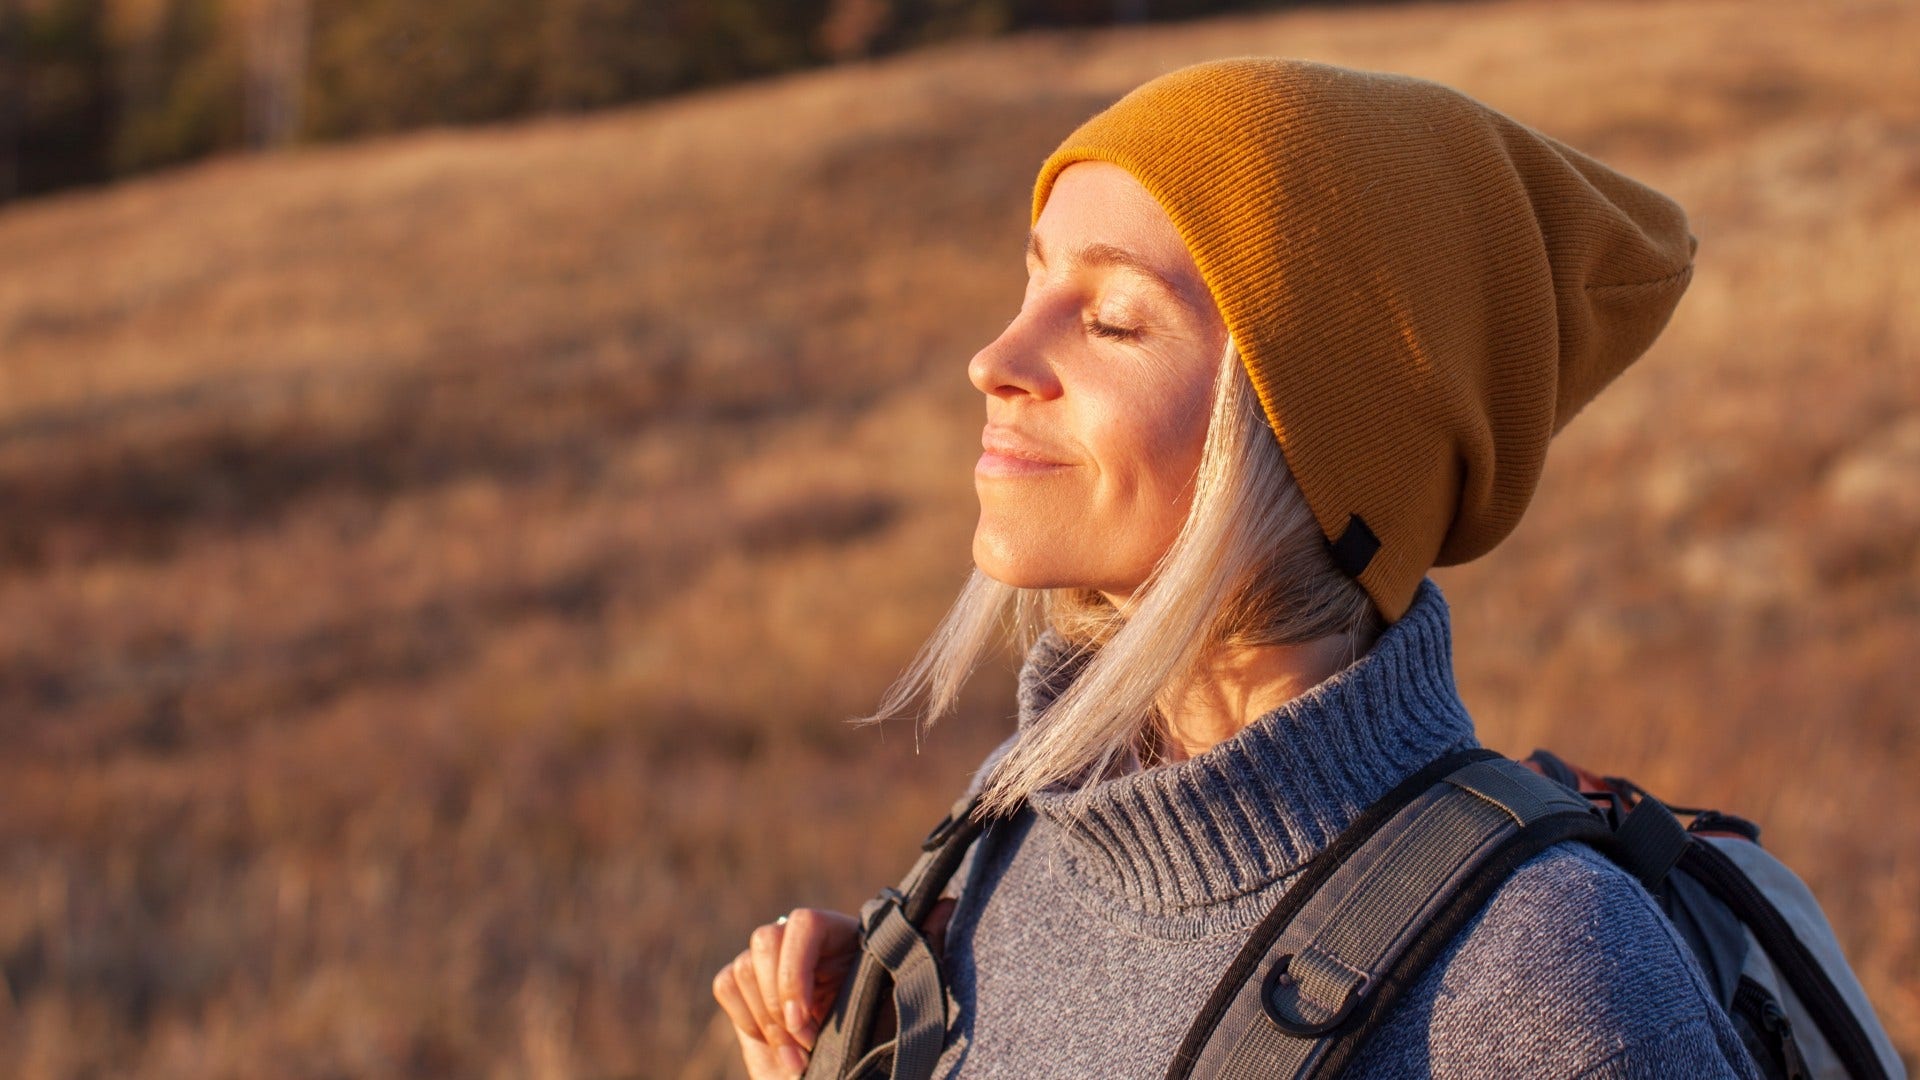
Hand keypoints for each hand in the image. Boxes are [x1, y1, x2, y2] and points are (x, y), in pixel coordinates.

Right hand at [713, 908, 858, 1079]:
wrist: (848, 1059)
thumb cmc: (872, 1031)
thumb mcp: (875, 1012)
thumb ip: (859, 1000)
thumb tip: (828, 1003)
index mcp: (840, 934)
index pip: (804, 924)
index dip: (795, 973)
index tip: (802, 1020)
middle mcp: (800, 939)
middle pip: (766, 940)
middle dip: (776, 1000)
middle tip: (802, 1041)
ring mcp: (770, 959)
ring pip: (744, 967)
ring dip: (766, 1020)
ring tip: (796, 1054)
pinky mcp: (746, 982)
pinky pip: (726, 985)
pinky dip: (747, 1019)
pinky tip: (776, 1044)